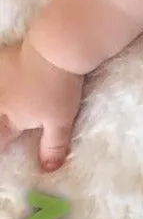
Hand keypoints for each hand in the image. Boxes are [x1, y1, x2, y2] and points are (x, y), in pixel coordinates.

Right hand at [0, 38, 84, 170]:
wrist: (56, 49)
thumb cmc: (58, 89)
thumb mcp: (60, 121)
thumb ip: (52, 146)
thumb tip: (47, 169)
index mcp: (11, 119)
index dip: (0, 147)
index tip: (4, 148)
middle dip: (0, 128)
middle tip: (4, 126)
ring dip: (0, 103)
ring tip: (4, 107)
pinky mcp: (0, 60)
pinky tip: (1, 77)